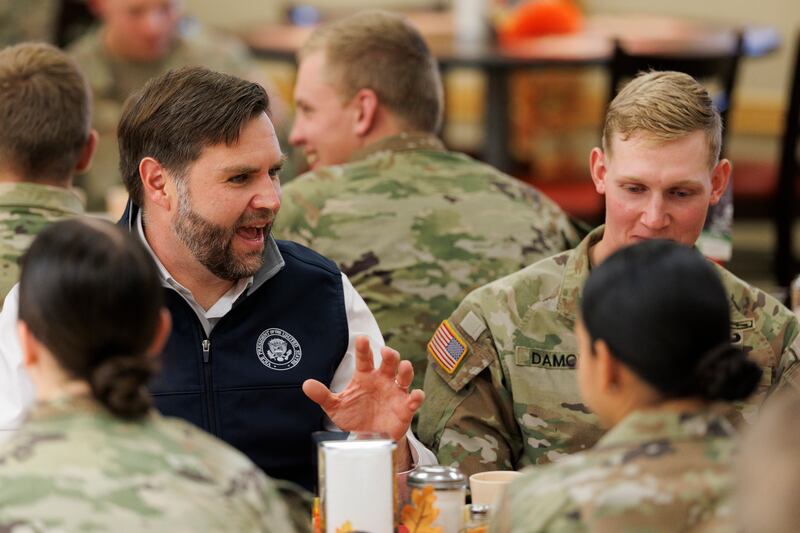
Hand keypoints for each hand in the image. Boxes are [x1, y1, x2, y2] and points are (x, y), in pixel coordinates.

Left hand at [302, 336, 424, 441]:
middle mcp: (382, 380)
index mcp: (365, 376)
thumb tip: (306, 385)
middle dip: (390, 355)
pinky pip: (414, 399)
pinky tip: (415, 396)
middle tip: (386, 352)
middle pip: (389, 362)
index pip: (364, 358)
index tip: (361, 339)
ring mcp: (395, 392)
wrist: (366, 438)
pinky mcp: (405, 408)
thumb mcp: (335, 407)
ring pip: (405, 376)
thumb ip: (323, 395)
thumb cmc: (353, 416)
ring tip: (403, 367)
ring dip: (406, 370)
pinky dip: (417, 397)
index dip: (363, 349)